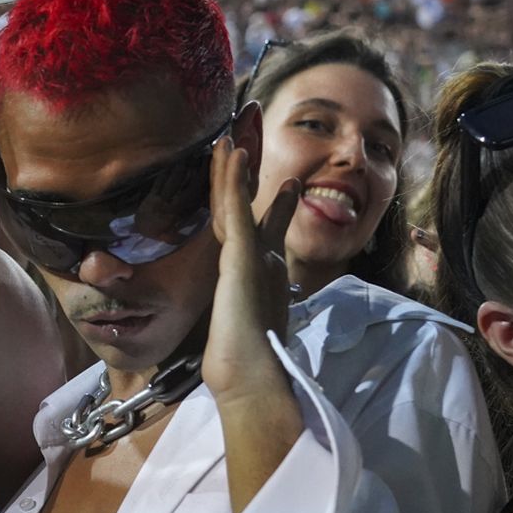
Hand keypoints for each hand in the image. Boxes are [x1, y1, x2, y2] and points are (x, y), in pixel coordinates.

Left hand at [201, 137, 299, 399]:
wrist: (251, 375)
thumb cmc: (243, 364)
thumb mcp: (243, 332)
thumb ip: (247, 320)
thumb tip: (241, 332)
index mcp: (259, 275)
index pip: (257, 230)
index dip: (267, 203)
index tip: (280, 183)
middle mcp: (260, 259)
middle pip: (250, 207)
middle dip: (249, 175)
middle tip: (250, 143)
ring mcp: (252, 254)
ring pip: (240, 201)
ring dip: (236, 168)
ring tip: (234, 137)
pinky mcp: (242, 253)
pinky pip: (236, 207)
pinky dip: (234, 180)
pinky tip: (232, 155)